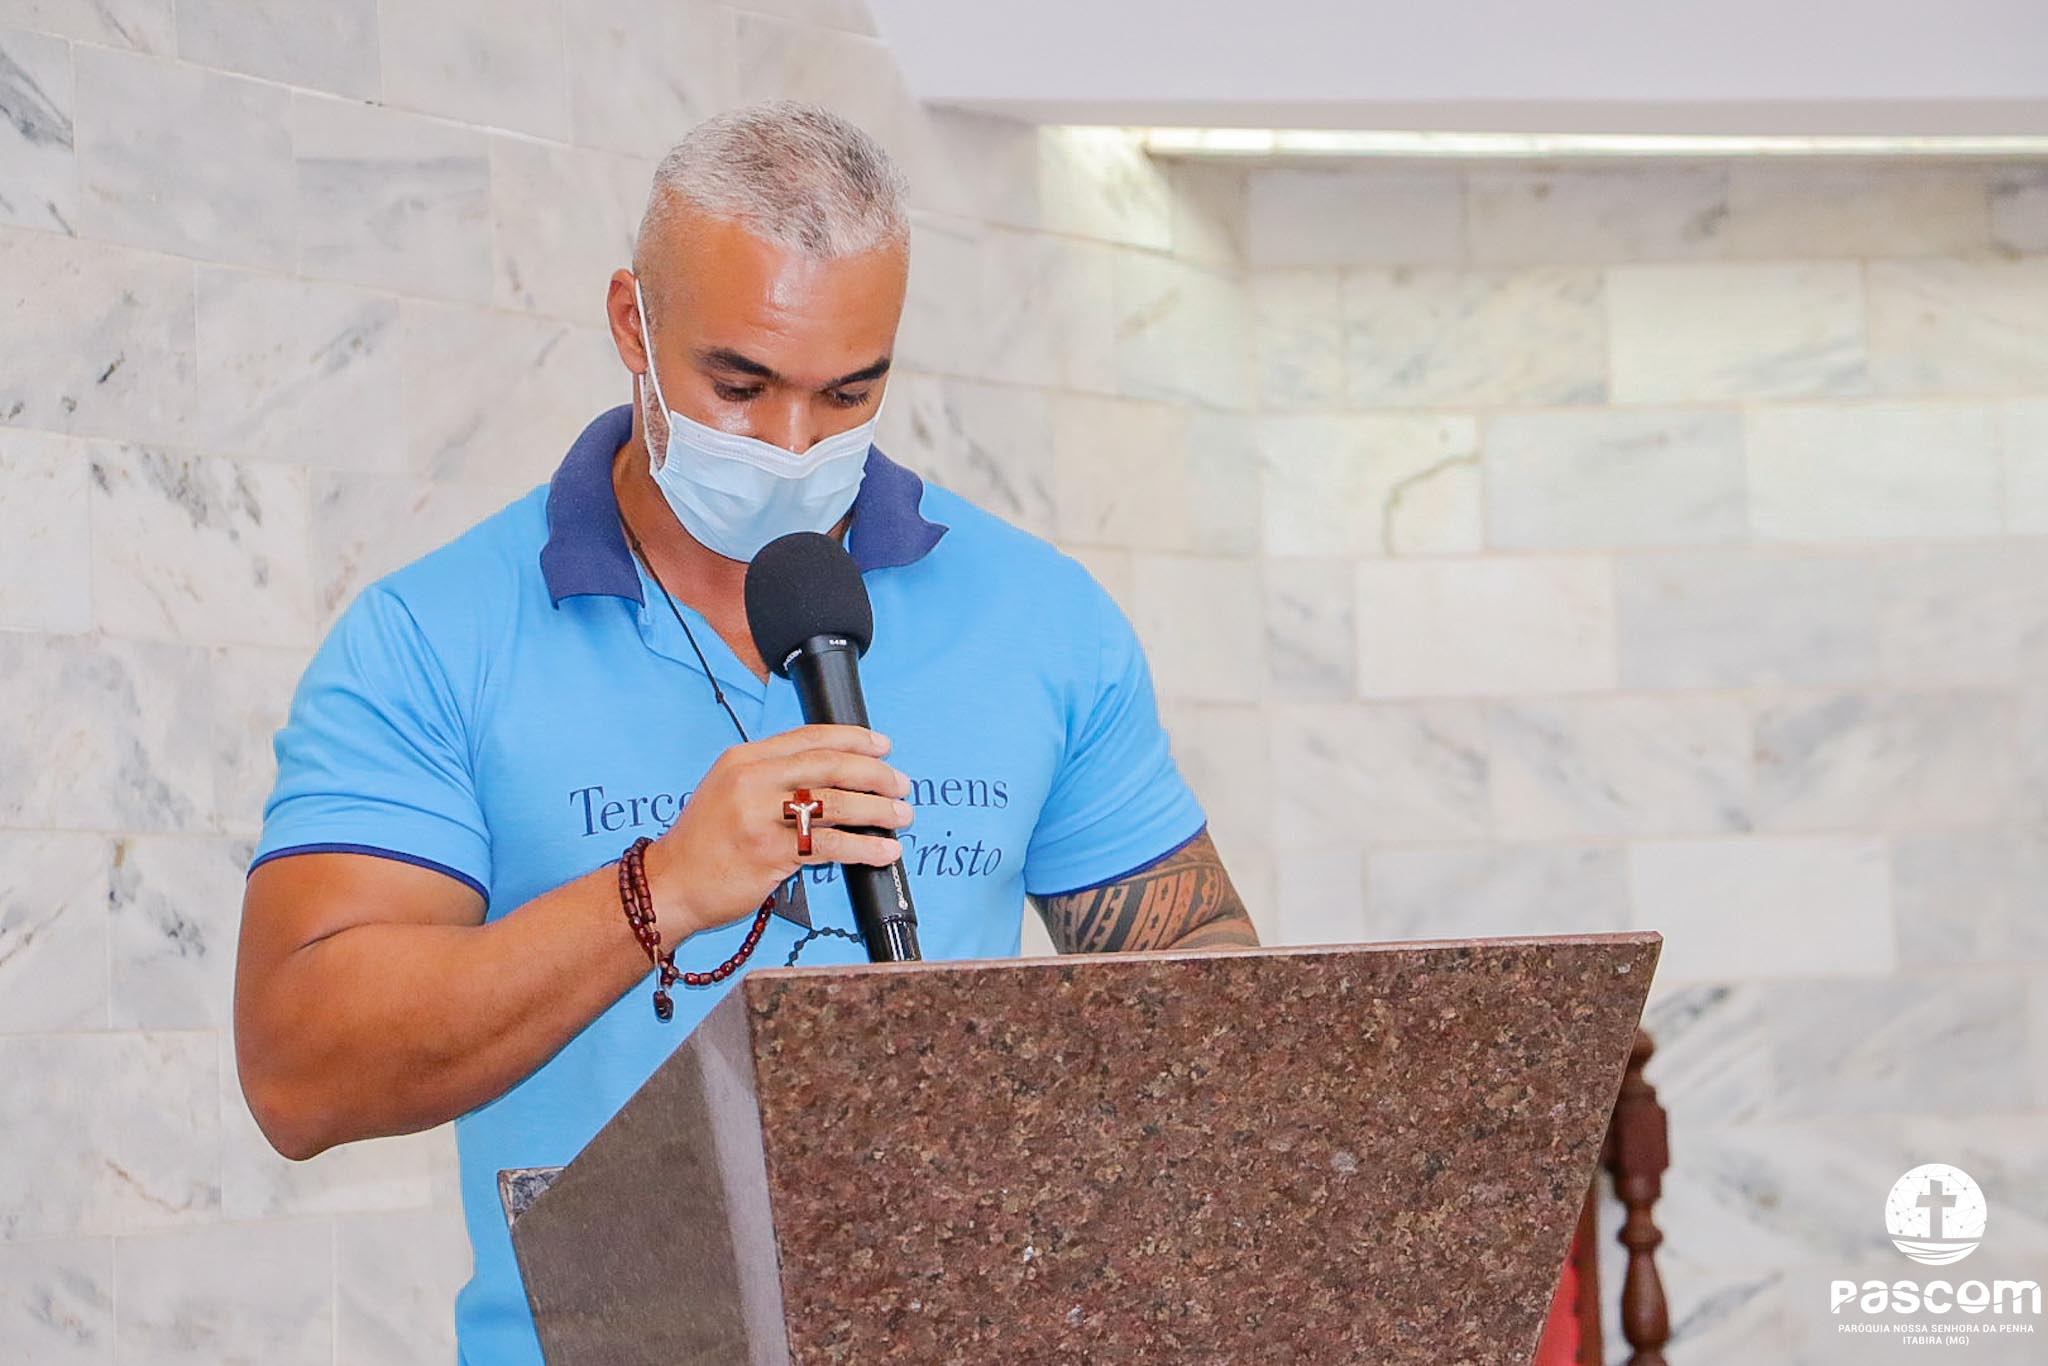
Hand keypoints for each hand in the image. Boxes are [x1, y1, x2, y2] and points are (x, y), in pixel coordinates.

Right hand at [642, 724, 913, 942]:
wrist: (670, 884)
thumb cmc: (705, 842)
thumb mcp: (730, 790)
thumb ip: (774, 776)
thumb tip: (835, 774)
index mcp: (744, 759)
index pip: (810, 738)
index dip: (854, 739)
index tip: (883, 746)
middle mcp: (752, 780)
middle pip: (829, 766)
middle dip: (874, 774)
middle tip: (901, 784)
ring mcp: (759, 816)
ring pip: (835, 804)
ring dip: (877, 810)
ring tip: (902, 816)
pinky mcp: (769, 853)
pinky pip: (830, 845)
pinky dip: (864, 847)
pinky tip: (883, 851)